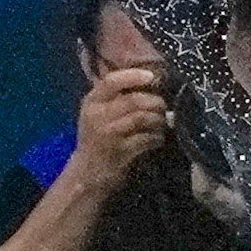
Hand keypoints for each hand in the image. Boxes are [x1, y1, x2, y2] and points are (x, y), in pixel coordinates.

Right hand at [74, 57, 175, 182]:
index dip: (133, 76)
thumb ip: (116, 97)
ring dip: (158, 120)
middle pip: (133, 100)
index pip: (111, 81)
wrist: (87, 173)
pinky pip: (146, 139)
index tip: (152, 76)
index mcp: (92, 102)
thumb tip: (149, 80)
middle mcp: (97, 116)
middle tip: (163, 107)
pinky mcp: (120, 152)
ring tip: (162, 123)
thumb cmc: (97, 139)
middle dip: (155, 102)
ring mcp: (108, 134)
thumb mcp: (97, 114)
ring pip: (142, 118)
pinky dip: (157, 137)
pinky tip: (158, 139)